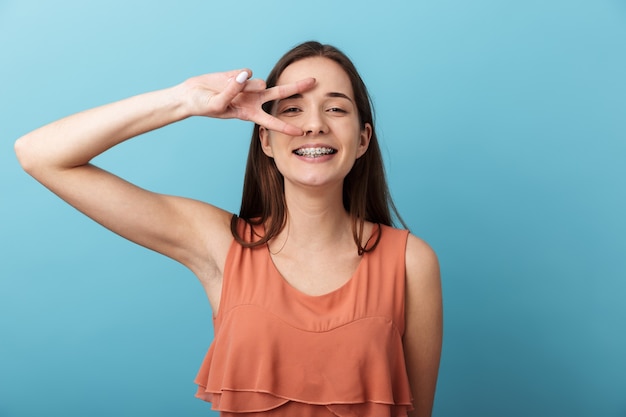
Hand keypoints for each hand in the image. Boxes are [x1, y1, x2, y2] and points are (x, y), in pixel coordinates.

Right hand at [179, 69, 314, 135]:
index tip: (301, 132)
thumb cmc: (204, 105)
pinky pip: (246, 72)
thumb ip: (233, 91)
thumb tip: (247, 75)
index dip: (286, 126)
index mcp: (250, 113)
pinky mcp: (241, 74)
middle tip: (314, 82)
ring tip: (230, 89)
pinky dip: (236, 76)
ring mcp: (249, 87)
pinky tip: (227, 80)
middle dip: (297, 88)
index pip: (272, 121)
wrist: (192, 94)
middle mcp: (253, 100)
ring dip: (247, 86)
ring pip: (258, 82)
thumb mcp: (218, 104)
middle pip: (280, 93)